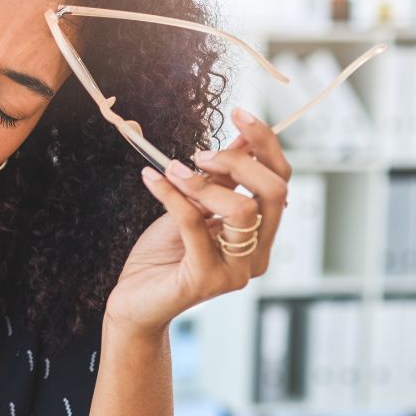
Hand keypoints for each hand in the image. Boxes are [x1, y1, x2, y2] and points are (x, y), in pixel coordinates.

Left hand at [105, 107, 291, 332]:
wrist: (135, 301)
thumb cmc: (163, 256)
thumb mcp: (194, 207)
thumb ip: (219, 180)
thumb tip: (241, 138)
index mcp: (260, 235)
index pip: (280, 181)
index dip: (265, 144)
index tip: (240, 113)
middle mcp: (256, 255)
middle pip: (275, 192)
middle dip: (238, 161)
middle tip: (198, 154)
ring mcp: (235, 271)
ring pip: (242, 210)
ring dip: (203, 182)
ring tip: (172, 170)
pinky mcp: (206, 279)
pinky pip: (194, 223)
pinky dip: (171, 193)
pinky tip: (151, 178)